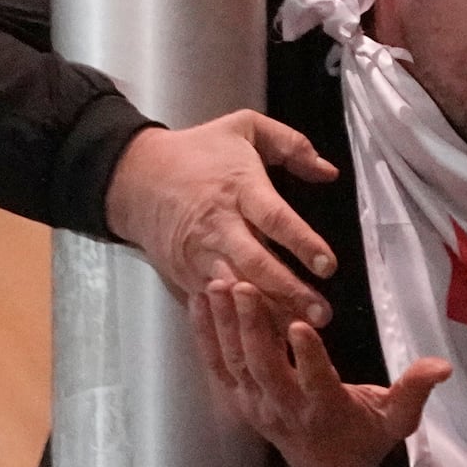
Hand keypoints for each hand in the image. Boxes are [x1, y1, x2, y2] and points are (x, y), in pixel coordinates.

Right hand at [104, 110, 338, 324]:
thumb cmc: (198, 151)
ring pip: (237, 290)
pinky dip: (238, 321)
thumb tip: (330, 172)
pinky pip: (216, 302)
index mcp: (239, 186)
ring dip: (268, 314)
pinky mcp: (186, 274)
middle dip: (289, 291)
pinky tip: (263, 339)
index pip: (274, 218)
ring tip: (300, 334)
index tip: (329, 266)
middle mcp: (219, 224)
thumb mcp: (245, 128)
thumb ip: (291, 145)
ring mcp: (200, 254)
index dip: (302, 243)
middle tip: (322, 314)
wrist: (136, 177)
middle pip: (256, 263)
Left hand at [192, 282, 450, 466]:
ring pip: (236, 362)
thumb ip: (413, 392)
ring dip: (225, 323)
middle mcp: (284, 409)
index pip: (315, 381)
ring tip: (218, 283)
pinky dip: (206, 334)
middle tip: (244, 287)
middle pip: (264, 366)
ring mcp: (256, 404)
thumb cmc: (363, 437)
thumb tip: (441, 366)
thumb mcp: (394, 421)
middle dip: (253, 326)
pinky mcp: (239, 398)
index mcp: (325, 410)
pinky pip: (218, 365)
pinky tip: (199, 302)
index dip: (308, 356)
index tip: (301, 324)